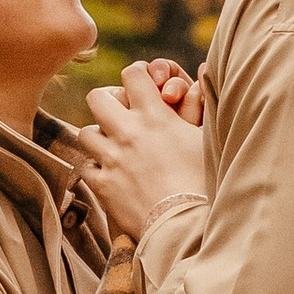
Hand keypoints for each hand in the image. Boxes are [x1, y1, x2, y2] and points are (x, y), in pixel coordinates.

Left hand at [81, 68, 209, 243]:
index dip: (135, 75)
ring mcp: (111, 158)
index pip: (132, 75)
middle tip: (119, 115)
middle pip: (97, 97)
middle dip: (106, 102)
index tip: (140, 85)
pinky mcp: (102, 185)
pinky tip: (109, 174)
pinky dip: (95, 168)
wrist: (186, 223)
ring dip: (98, 136)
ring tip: (112, 146)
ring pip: (85, 132)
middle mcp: (128, 132)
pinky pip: (86, 167)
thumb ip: (201, 105)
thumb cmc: (205, 181)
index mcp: (156, 116)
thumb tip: (204, 70)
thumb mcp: (208, 138)